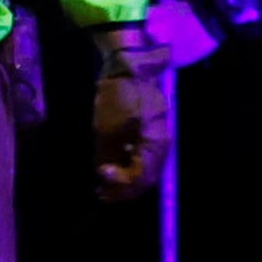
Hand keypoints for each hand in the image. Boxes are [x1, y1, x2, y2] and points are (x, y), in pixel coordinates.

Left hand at [89, 20, 172, 204]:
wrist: (131, 69)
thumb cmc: (119, 97)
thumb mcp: (106, 129)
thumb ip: (107, 155)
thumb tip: (103, 173)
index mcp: (154, 145)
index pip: (141, 177)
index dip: (119, 184)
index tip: (99, 178)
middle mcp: (162, 145)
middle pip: (147, 177)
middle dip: (124, 188)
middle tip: (102, 193)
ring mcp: (160, 137)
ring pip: (147, 168)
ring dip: (127, 178)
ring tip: (105, 183)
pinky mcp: (153, 130)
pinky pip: (145, 156)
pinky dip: (131, 164)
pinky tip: (115, 166)